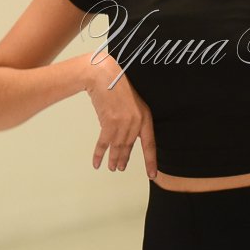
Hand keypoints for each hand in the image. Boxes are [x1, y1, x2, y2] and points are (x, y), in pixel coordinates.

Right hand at [85, 55, 156, 177]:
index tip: (153, 175)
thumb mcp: (133, 103)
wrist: (105, 75)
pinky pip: (104, 143)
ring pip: (117, 147)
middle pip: (130, 147)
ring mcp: (123, 123)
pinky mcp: (109, 122)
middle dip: (124, 159)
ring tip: (112, 167)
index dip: (151, 161)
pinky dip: (99, 154)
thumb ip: (134, 119)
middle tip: (120, 168)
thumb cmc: (118, 86)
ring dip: (113, 159)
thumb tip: (130, 136)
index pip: (150, 144)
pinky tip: (97, 163)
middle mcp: (136, 122)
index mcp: (145, 116)